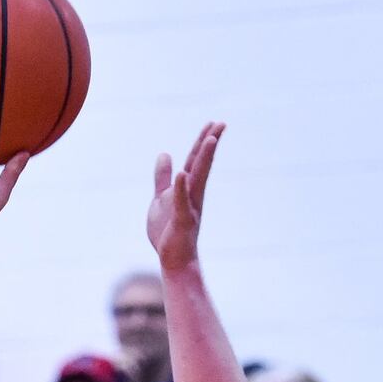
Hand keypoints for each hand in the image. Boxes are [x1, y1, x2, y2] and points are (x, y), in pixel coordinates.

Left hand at [147, 121, 222, 270]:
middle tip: (221, 123)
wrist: (174, 258)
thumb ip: (162, 177)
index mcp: (187, 188)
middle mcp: (193, 195)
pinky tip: (182, 174)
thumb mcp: (161, 198)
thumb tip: (164, 153)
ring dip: (203, 159)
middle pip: (200, 165)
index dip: (202, 143)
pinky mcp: (183, 221)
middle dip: (209, 144)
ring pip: (197, 179)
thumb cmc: (169, 230)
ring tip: (210, 140)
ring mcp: (190, 207)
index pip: (194, 161)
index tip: (213, 123)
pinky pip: (181, 202)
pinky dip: (181, 188)